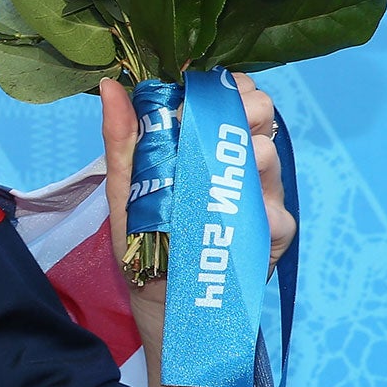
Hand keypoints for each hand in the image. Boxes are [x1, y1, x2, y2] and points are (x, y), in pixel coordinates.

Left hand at [98, 72, 295, 342]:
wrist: (160, 302)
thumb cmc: (143, 241)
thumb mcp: (125, 188)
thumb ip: (122, 138)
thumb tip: (112, 85)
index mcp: (209, 147)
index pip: (233, 96)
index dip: (225, 86)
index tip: (205, 89)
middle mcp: (241, 165)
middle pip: (262, 114)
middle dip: (244, 108)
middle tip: (220, 120)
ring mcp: (262, 197)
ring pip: (270, 154)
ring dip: (248, 152)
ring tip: (223, 168)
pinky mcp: (273, 233)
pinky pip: (275, 212)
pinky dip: (257, 209)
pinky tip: (239, 215)